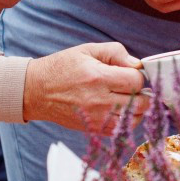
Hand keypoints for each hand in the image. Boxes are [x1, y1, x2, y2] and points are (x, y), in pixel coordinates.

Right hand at [22, 42, 148, 130]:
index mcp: (98, 77)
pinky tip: (119, 110)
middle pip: (141, 103)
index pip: (136, 81)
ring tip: (127, 98)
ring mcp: (96, 118)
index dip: (139, 76)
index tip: (133, 73)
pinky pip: (120, 130)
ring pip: (134, 120)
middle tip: (133, 87)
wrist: (37, 91)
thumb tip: (137, 64)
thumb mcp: (87, 50)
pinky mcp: (93, 129)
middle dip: (143, 93)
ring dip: (137, 109)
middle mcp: (99, 101)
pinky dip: (126, 121)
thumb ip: (116, 52)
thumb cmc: (63, 67)